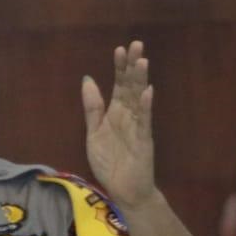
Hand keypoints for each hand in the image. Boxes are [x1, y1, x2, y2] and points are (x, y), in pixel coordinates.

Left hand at [82, 40, 155, 208]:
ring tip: (142, 61)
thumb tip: (88, 80)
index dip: (119, 68)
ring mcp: (138, 127)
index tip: (119, 49)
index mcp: (116, 113)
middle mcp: (129, 116)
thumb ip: (92, 108)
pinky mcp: (144, 141)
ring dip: (140, 80)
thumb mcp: (93, 133)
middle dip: (132, 66)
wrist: (124, 191)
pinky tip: (147, 91)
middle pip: (131, 86)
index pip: (119, 85)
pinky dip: (146, 107)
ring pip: (139, 99)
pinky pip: (145, 122)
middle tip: (136, 44)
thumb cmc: (110, 164)